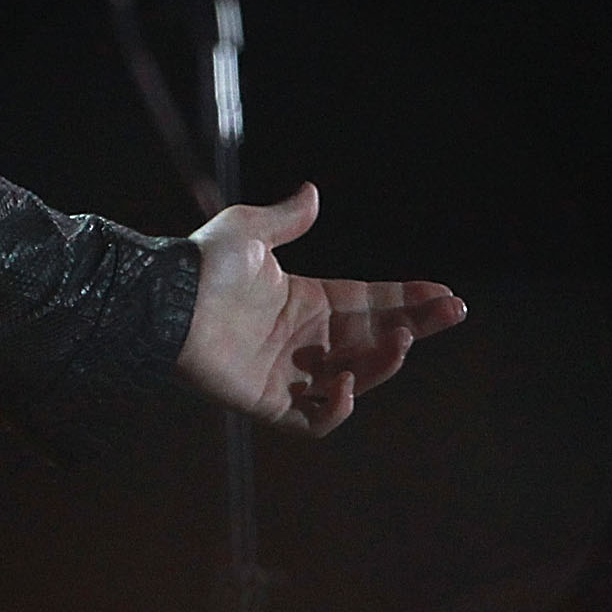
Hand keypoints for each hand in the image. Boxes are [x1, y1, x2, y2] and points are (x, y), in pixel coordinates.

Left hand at [174, 184, 465, 436]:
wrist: (164, 298)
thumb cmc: (200, 264)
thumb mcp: (249, 231)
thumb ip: (286, 219)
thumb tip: (312, 191)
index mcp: (304, 301)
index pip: (369, 303)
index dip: (408, 300)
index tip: (445, 294)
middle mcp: (302, 339)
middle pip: (372, 339)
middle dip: (414, 327)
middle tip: (447, 313)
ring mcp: (287, 373)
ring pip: (354, 378)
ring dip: (382, 363)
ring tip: (400, 339)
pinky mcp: (266, 402)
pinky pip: (312, 420)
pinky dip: (335, 410)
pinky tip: (345, 383)